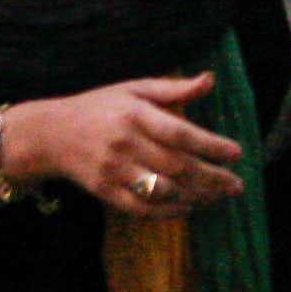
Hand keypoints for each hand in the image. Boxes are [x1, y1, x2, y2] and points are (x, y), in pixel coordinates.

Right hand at [10, 74, 243, 220]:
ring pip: (163, 191)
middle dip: (213, 178)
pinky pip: (143, 209)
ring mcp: (113, 170)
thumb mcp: (134, 88)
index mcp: (133, 113)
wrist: (52, 133)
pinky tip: (190, 206)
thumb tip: (210, 80)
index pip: (179, 133)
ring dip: (197, 196)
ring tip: (219, 196)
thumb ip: (173, 88)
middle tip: (237, 184)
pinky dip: (170, 211)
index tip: (236, 153)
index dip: (211, 145)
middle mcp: (124, 143)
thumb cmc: (101, 107)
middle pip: (177, 166)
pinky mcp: (105, 192)